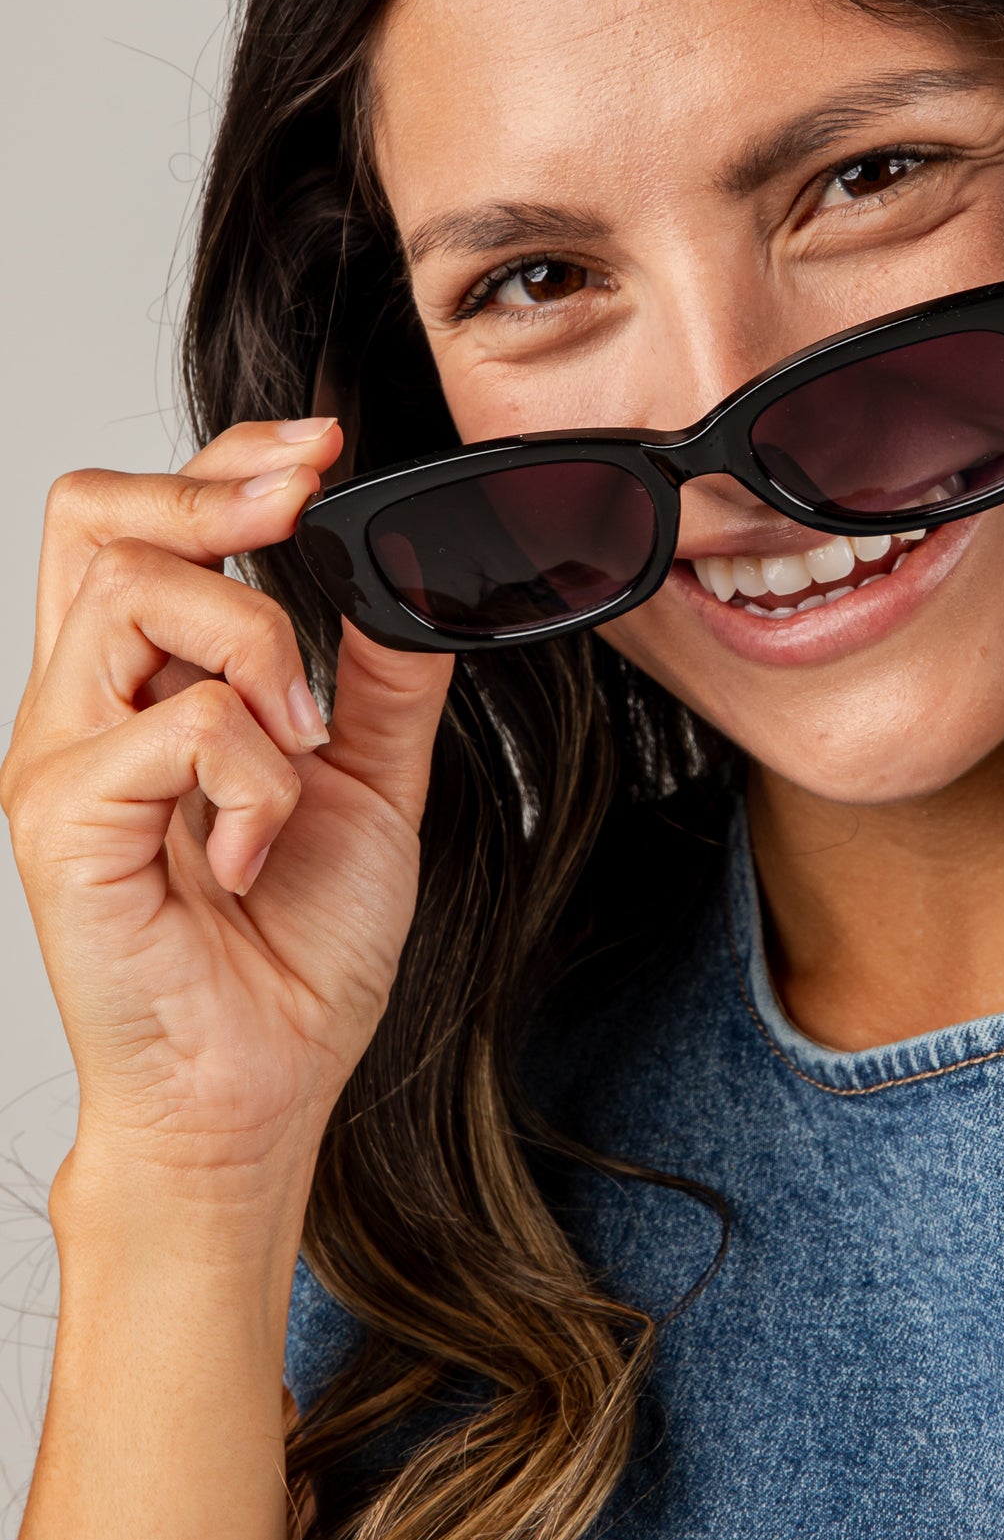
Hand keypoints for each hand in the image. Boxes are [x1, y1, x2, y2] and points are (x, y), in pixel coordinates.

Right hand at [1, 418, 453, 1190]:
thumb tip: (407, 579)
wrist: (256, 1092)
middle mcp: (82, 706)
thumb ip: (379, 683)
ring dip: (258, 645)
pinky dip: (254, 772)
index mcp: (141, 686)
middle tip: (304, 508)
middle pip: (99, 516)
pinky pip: (177, 723)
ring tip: (298, 746)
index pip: (143, 518)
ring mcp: (60, 758)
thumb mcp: (366, 788)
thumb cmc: (288, 954)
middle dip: (217, 490)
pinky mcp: (62, 820)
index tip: (324, 448)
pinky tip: (257, 844)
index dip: (226, 457)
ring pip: (139, 591)